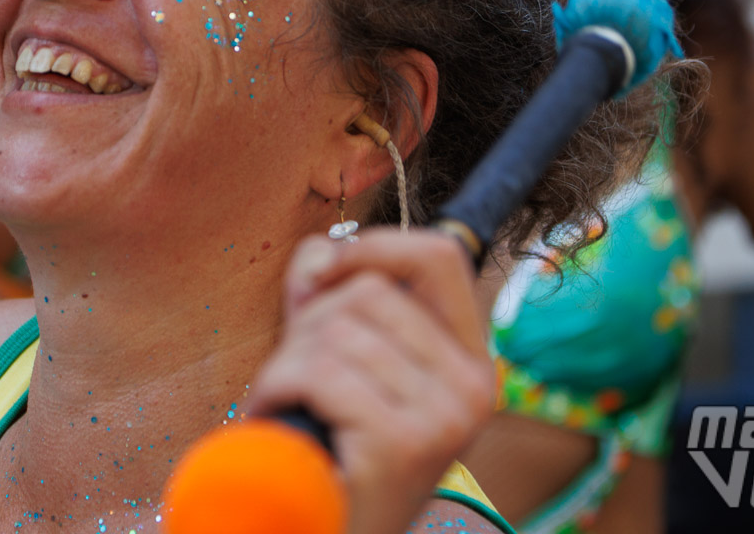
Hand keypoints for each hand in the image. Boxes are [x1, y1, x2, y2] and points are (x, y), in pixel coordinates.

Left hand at [245, 229, 495, 533]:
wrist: (327, 527)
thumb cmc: (331, 444)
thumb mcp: (343, 356)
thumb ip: (334, 293)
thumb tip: (321, 254)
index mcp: (470, 359)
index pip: (442, 257)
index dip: (375, 248)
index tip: (324, 273)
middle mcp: (474, 387)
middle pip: (370, 293)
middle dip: (310, 325)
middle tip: (297, 377)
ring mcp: (447, 418)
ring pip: (337, 331)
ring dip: (288, 364)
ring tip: (288, 405)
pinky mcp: (406, 444)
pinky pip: (321, 373)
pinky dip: (279, 388)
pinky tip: (280, 420)